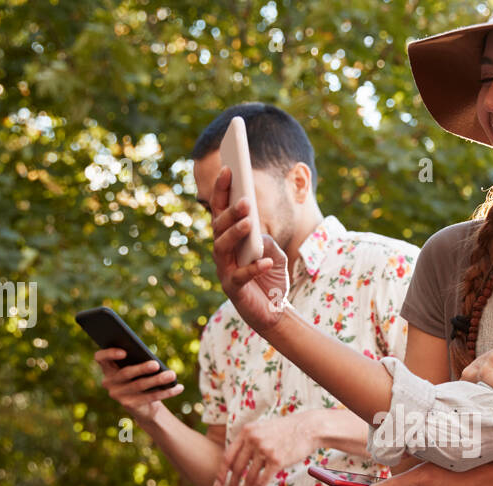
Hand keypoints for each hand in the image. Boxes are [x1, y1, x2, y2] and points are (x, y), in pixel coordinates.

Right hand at [95, 349, 182, 425]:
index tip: (124, 352)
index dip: (109, 354)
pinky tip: (179, 387)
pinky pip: (150, 397)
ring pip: (139, 385)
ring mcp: (117, 395)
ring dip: (158, 380)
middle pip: (125, 373)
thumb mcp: (138, 368)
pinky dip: (167, 392)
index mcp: (108, 368)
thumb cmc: (140, 378)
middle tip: (156, 364)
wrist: (143, 406)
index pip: (100, 357)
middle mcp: (109, 382)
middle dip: (142, 368)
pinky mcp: (129, 406)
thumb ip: (138, 360)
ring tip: (172, 375)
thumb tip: (153, 362)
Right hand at [208, 166, 290, 332]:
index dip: (222, 189)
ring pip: (222, 248)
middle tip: (245, 200)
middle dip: (230, 212)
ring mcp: (225, 271)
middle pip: (218, 227)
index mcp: (229, 238)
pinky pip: (240, 276)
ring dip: (235, 233)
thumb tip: (257, 231)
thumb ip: (266, 240)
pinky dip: (253, 268)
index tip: (229, 168)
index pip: (221, 209)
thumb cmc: (270, 277)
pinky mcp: (234, 290)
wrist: (273, 310)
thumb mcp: (274, 253)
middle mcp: (222, 252)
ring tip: (249, 223)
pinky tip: (265, 260)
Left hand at [216, 412, 317, 485]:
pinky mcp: (276, 460)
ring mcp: (264, 450)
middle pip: (236, 469)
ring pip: (249, 478)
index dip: (221, 473)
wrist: (308, 427)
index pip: (228, 456)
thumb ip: (250, 440)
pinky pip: (262, 482)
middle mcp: (252, 440)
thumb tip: (239, 459)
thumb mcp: (263, 428)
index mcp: (246, 432)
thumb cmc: (288, 429)